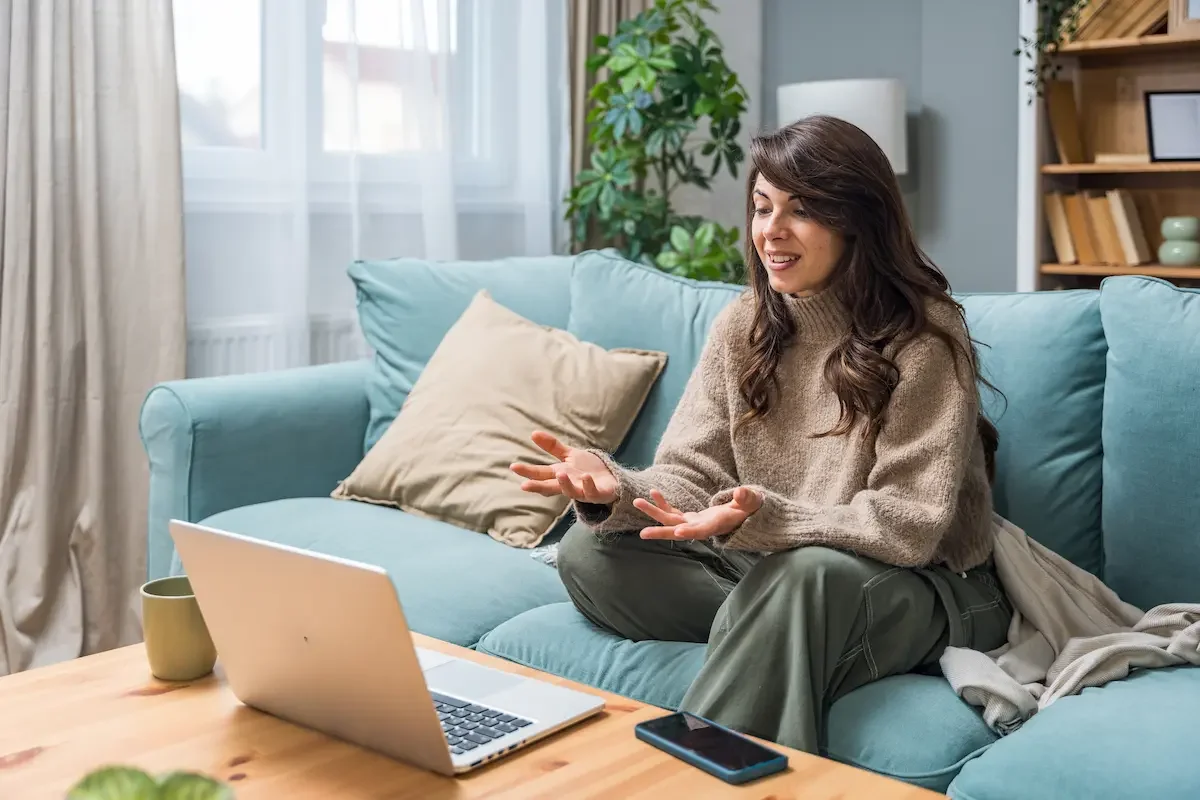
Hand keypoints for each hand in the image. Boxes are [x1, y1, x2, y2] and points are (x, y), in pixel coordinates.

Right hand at [510, 431, 617, 503]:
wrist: (611, 480)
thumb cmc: (587, 469)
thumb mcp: (569, 455)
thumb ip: (552, 446)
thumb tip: (533, 433)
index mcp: (560, 475)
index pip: (541, 474)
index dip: (528, 472)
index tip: (514, 467)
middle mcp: (568, 485)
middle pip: (551, 486)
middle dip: (537, 486)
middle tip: (524, 485)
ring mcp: (582, 491)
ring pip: (571, 492)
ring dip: (565, 484)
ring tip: (559, 474)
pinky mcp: (597, 494)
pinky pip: (592, 492)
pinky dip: (588, 485)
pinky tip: (585, 478)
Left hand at [634, 487, 761, 540]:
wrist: (743, 516)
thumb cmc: (748, 509)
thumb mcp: (751, 502)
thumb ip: (747, 498)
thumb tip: (741, 492)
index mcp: (716, 525)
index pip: (701, 531)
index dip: (690, 532)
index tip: (677, 532)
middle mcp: (701, 527)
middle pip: (678, 530)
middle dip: (661, 531)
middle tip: (642, 534)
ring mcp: (693, 523)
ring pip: (671, 520)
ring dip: (654, 512)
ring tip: (637, 502)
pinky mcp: (690, 518)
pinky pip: (673, 512)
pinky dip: (663, 503)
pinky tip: (653, 492)